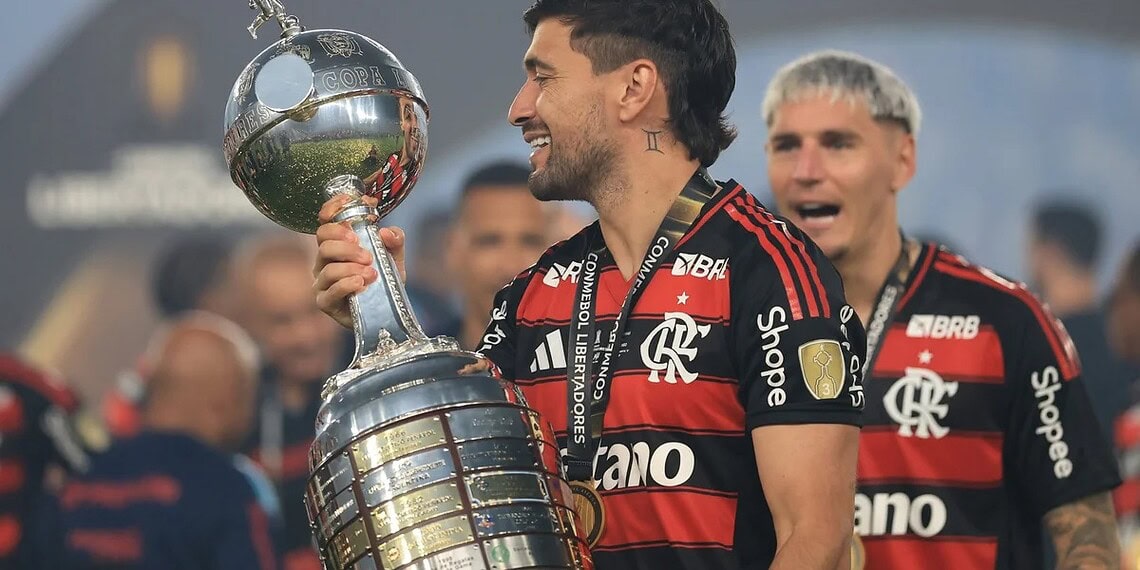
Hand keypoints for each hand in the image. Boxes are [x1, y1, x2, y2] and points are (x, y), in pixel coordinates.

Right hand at [313, 194, 406, 328]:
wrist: (387, 312)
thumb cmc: (384, 282)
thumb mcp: (394, 258)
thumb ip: (395, 241)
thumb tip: (386, 231)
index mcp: (338, 243)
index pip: (326, 220)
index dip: (333, 207)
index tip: (351, 203)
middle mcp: (325, 260)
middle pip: (323, 240)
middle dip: (346, 243)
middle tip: (367, 253)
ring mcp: (322, 281)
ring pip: (327, 266)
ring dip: (351, 267)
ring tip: (372, 273)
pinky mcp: (325, 301)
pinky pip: (330, 289)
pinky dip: (347, 284)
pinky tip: (361, 284)